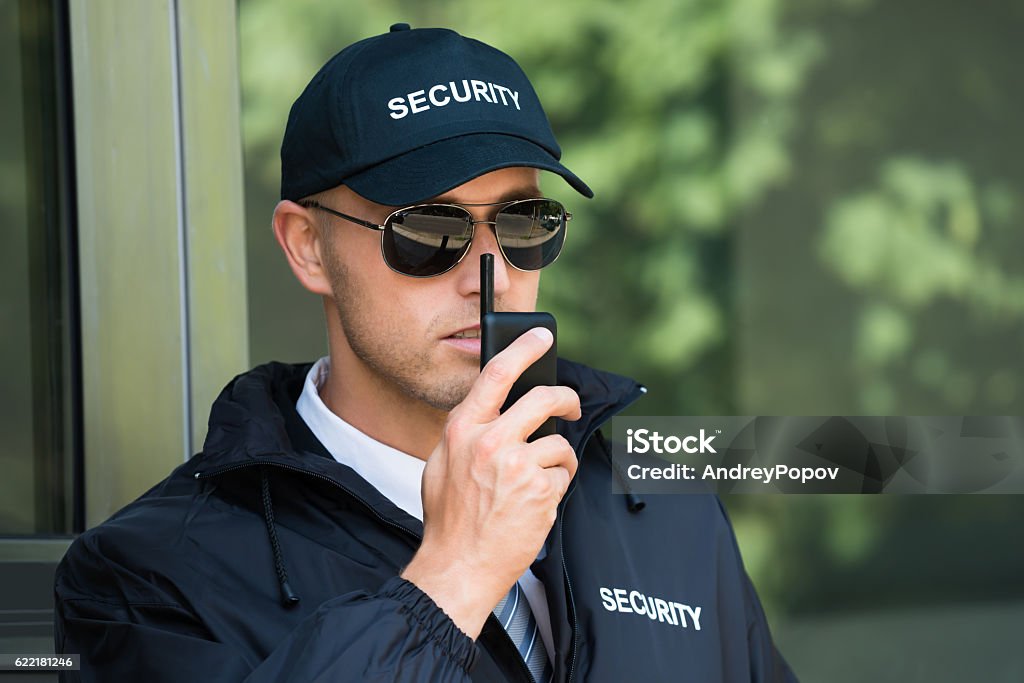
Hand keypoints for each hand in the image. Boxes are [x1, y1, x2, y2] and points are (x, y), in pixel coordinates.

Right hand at [401, 327, 580, 638]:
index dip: (524, 348)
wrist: (457, 567)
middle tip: (571, 407)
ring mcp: (517, 465)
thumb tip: (496, 408)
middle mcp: (490, 441)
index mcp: (462, 429)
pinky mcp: (541, 491)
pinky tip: (535, 505)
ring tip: (538, 484)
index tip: (542, 337)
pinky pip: (563, 476)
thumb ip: (468, 433)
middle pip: (544, 398)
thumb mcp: (442, 464)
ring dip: (557, 462)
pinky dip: (555, 489)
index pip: (497, 373)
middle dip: (566, 400)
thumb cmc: (449, 519)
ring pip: (558, 445)